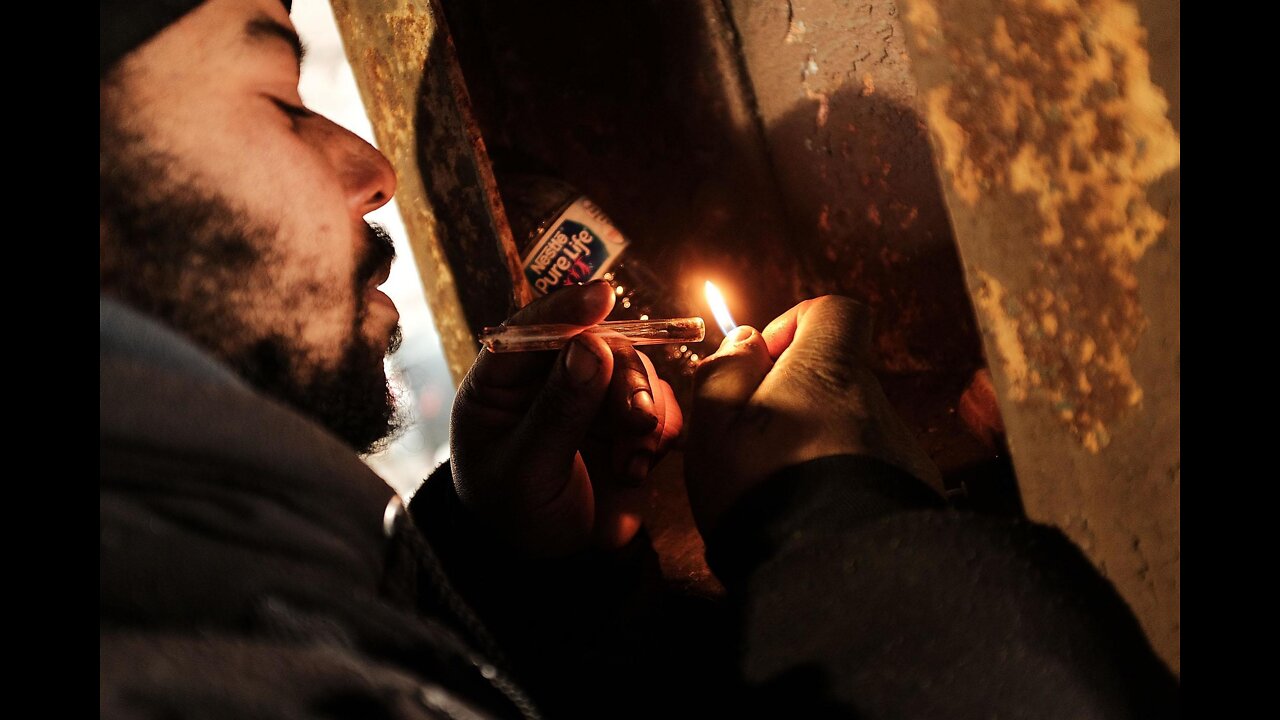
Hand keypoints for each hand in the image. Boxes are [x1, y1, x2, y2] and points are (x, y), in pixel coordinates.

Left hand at [449, 280, 681, 557]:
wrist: (540, 562)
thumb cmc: (511, 514)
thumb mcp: (527, 469)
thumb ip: (558, 410)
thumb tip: (592, 347)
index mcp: (503, 381)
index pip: (532, 327)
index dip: (568, 307)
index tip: (602, 296)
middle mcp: (549, 378)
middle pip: (601, 345)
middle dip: (626, 379)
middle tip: (637, 422)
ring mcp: (591, 398)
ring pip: (637, 373)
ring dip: (645, 413)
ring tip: (630, 465)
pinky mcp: (624, 424)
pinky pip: (658, 406)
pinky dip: (660, 431)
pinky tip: (638, 468)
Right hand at [685, 295, 940, 536]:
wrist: (833, 578)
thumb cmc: (762, 494)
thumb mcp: (714, 426)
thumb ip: (725, 370)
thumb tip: (746, 340)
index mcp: (828, 371)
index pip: (834, 311)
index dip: (795, 325)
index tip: (762, 363)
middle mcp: (875, 402)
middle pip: (838, 375)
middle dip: (798, 397)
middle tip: (757, 443)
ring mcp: (901, 450)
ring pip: (853, 426)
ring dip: (820, 443)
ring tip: (783, 489)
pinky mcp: (912, 493)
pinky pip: (872, 471)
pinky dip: (845, 480)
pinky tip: (815, 515)